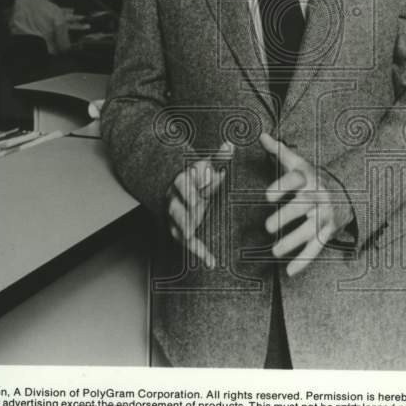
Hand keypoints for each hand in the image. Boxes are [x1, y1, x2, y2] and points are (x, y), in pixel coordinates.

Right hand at [167, 141, 233, 267]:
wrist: (180, 187)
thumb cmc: (200, 176)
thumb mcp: (209, 165)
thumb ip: (219, 157)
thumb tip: (230, 144)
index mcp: (183, 182)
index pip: (185, 183)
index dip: (193, 185)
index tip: (204, 186)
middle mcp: (176, 199)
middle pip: (177, 206)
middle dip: (185, 210)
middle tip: (193, 214)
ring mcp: (177, 216)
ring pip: (177, 224)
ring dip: (184, 230)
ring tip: (191, 236)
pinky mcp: (181, 230)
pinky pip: (187, 242)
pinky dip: (198, 252)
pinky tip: (210, 261)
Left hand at [261, 132, 353, 276]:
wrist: (349, 190)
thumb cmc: (313, 177)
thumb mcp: (299, 163)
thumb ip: (279, 151)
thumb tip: (260, 135)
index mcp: (308, 177)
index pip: (294, 180)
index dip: (282, 187)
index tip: (267, 196)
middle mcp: (317, 195)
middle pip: (302, 206)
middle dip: (286, 217)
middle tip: (267, 227)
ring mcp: (324, 215)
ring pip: (309, 230)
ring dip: (292, 242)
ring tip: (274, 251)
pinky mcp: (328, 231)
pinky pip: (316, 248)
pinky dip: (304, 261)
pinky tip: (290, 272)